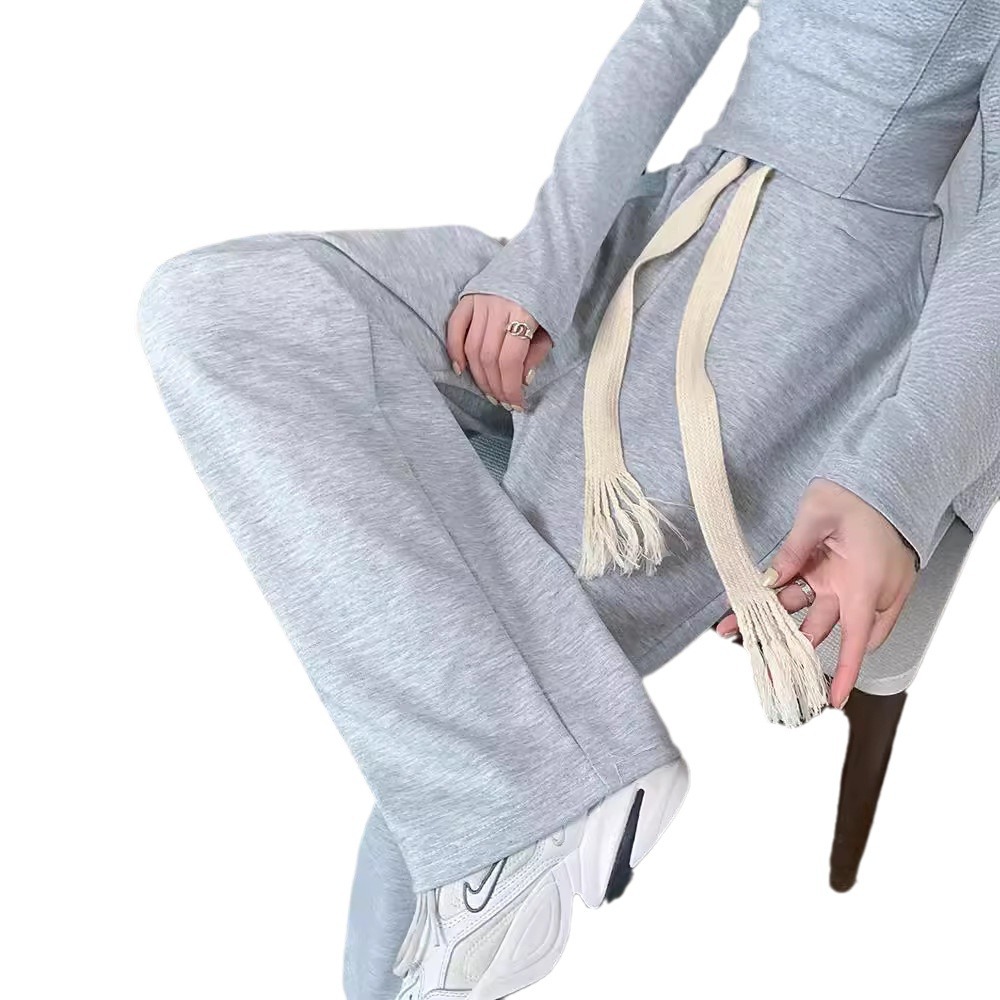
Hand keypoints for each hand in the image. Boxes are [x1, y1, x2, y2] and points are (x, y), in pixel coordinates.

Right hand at [446, 293, 552, 409]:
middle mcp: (498, 307)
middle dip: (495, 385)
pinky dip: (455, 350)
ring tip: (488, 391)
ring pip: (471, 348)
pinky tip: (461, 369)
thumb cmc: (548, 295)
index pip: (510, 360)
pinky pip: (455, 328)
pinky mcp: (468, 297)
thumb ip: (536, 352)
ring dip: (478, 375)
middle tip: (502, 401)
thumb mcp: (552, 325)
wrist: (539, 258)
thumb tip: (521, 380)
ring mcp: (480, 301)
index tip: (516, 403)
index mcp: (523, 313)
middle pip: (488, 357)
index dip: (510, 387)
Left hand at [713, 478, 918, 708]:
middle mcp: (862, 591)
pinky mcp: (841, 576)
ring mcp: (851, 585)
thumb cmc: (859, 496)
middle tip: (752, 655)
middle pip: (821, 630)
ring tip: (736, 624)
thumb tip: (771, 579)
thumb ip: (794, 549)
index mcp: (866, 582)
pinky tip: (755, 599)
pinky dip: (784, 601)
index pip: (856, 638)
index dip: (844, 670)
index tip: (833, 698)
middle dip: (786, 646)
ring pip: (811, 615)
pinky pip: (810, 595)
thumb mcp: (818, 514)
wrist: (880, 481)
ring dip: (776, 622)